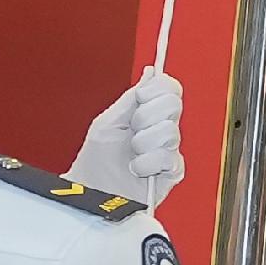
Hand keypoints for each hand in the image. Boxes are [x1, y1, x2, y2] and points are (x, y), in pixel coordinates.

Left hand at [69, 66, 184, 201]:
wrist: (91, 192)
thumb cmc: (96, 160)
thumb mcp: (109, 121)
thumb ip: (132, 97)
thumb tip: (151, 72)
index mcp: (149, 113)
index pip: (170, 88)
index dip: (156, 89)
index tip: (139, 98)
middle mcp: (162, 130)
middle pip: (174, 104)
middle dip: (146, 116)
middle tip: (132, 130)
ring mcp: (169, 150)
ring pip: (169, 131)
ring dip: (142, 143)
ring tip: (131, 155)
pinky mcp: (173, 172)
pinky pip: (168, 157)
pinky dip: (147, 163)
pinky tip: (138, 169)